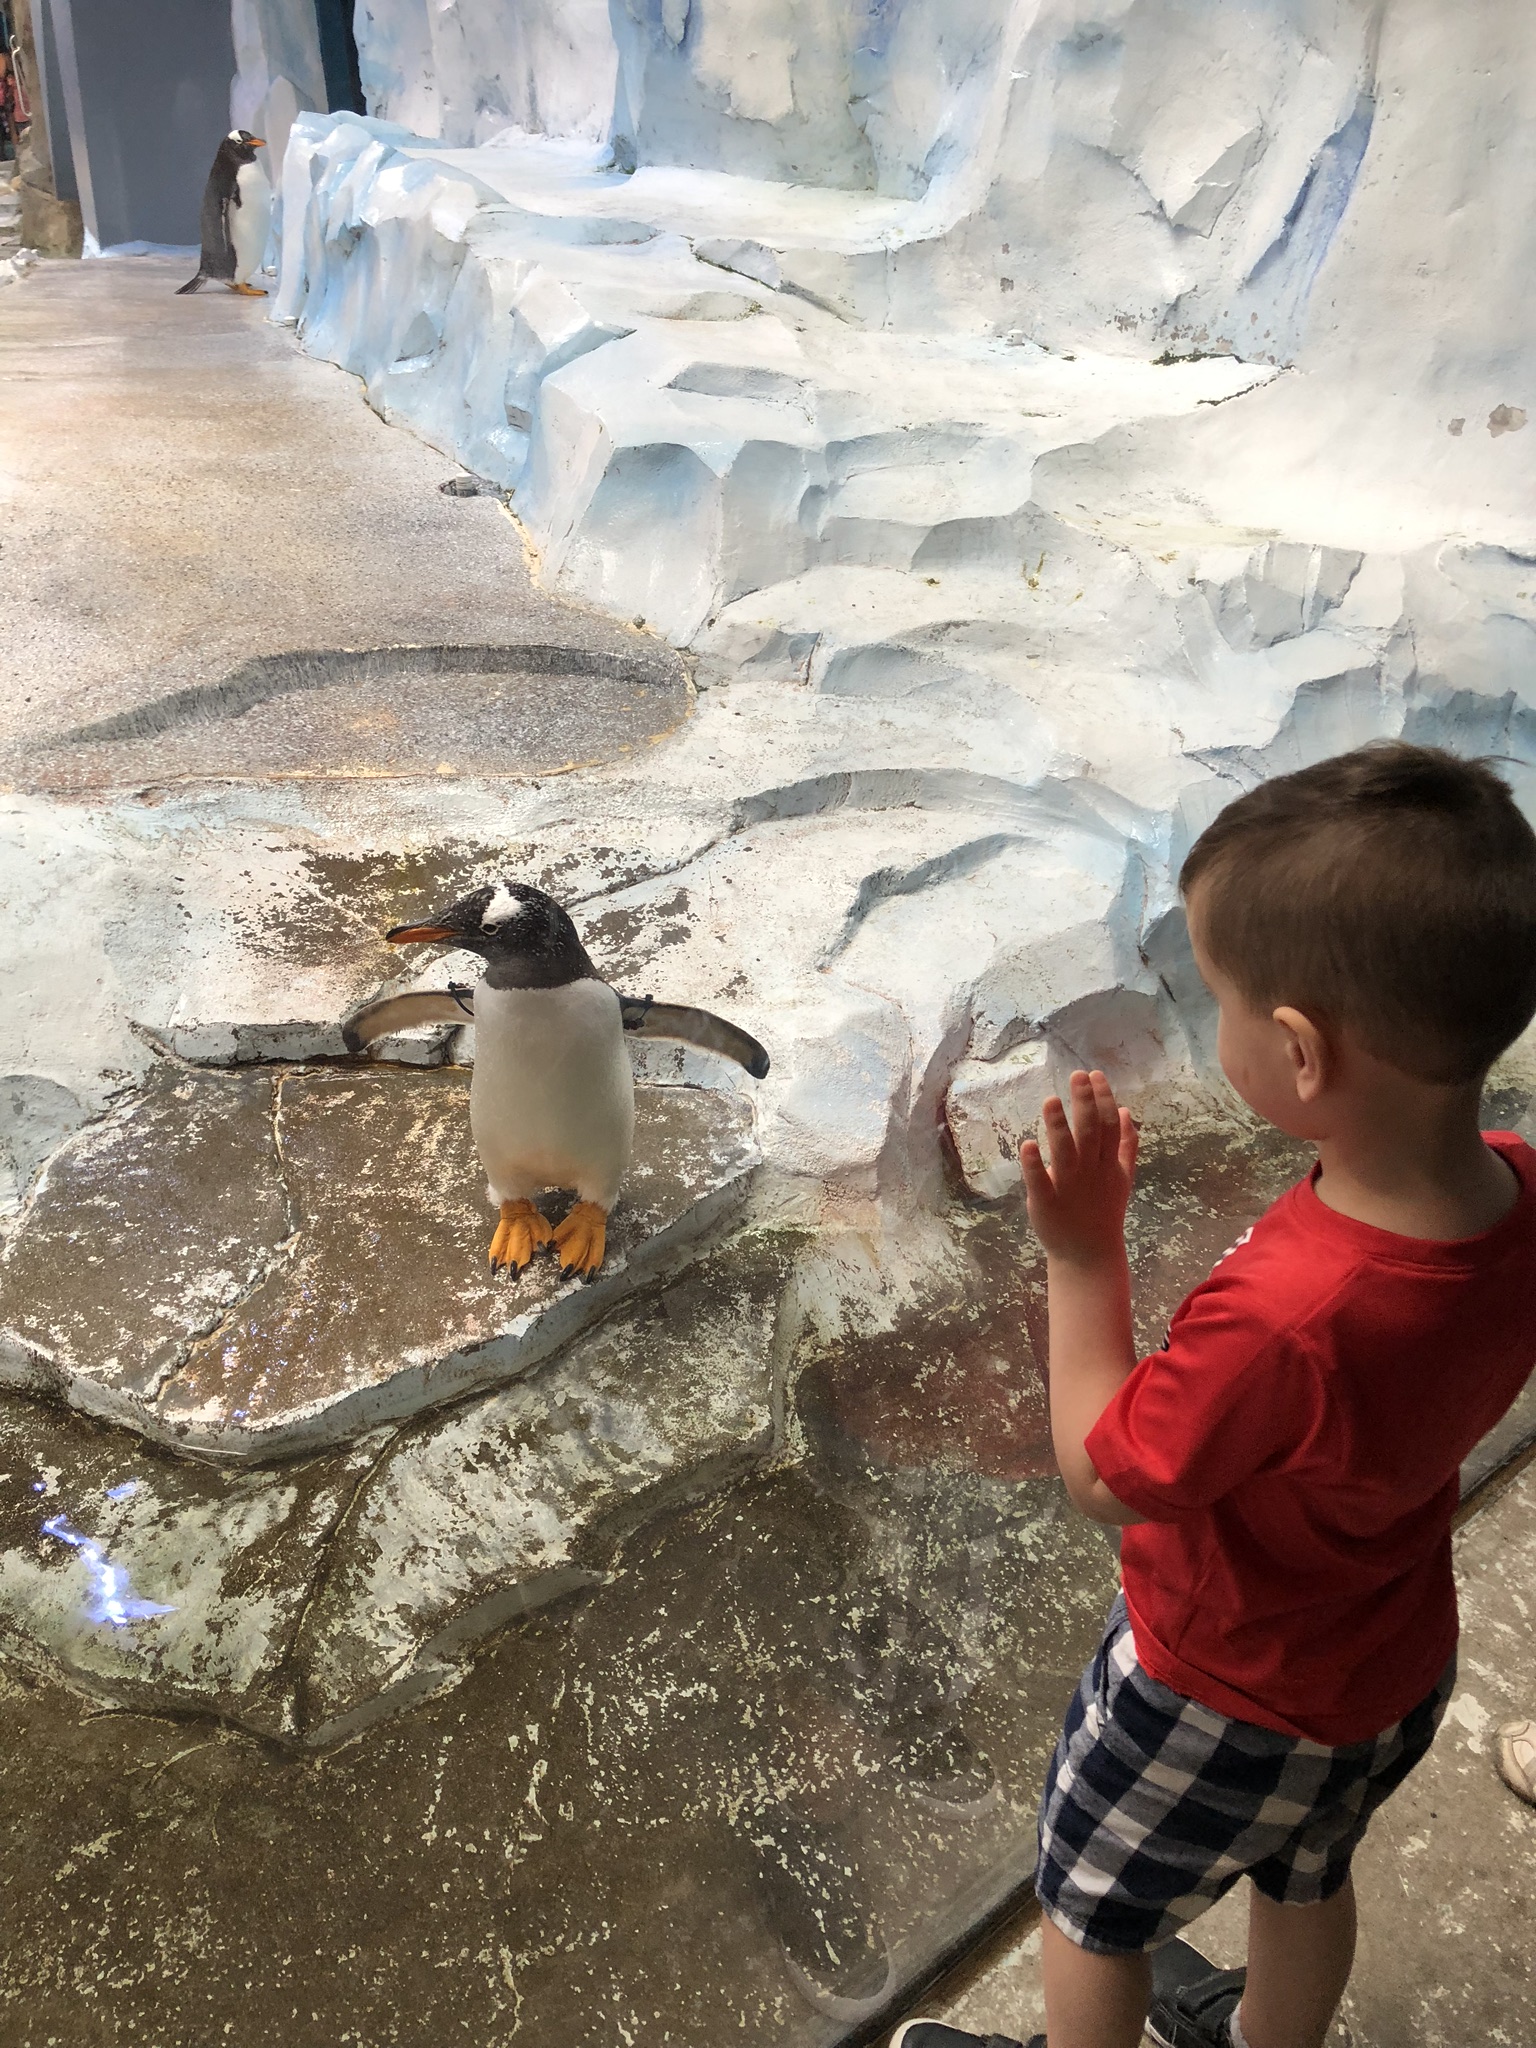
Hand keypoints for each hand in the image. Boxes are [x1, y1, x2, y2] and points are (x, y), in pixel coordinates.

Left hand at [1019, 1069, 1138, 1264]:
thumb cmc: (1103, 1212)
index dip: (1104, 1099)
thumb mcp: (1122, 1178)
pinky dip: (1034, 1164)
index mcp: (1109, 1164)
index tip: (1095, 1075)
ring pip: (1065, 1152)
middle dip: (1085, 1103)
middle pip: (1090, 1133)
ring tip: (1050, 1100)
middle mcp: (1091, 1172)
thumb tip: (1127, 1111)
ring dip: (1058, 1126)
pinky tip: (1027, 1144)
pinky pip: (1040, 1182)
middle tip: (1076, 1075)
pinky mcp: (1046, 1203)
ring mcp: (1069, 1188)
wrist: (1089, 1255)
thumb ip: (1126, 1145)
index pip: (1109, 1126)